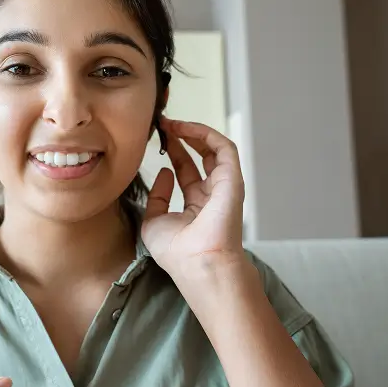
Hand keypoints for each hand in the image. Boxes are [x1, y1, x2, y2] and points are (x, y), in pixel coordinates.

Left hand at [140, 115, 245, 278]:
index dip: (173, 152)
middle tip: (162, 124)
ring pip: (213, 148)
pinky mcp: (232, 179)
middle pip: (199, 156)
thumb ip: (158, 197)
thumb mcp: (155, 221)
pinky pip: (223, 147)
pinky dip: (205, 134)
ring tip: (170, 123)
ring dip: (192, 132)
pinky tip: (185, 128)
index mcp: (195, 205)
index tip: (156, 138)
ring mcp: (224, 185)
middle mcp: (212, 193)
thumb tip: (165, 173)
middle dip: (181, 138)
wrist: (196, 264)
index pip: (186, 171)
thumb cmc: (176, 251)